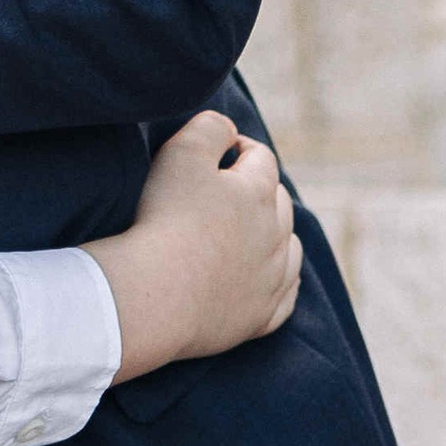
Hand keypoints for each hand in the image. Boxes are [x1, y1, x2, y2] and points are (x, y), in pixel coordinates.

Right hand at [84, 113, 301, 383]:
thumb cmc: (164, 219)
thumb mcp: (180, 153)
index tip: (217, 151)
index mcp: (258, 193)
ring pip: (289, 250)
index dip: (240, 147)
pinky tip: (266, 279)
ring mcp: (271, 281)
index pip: (261, 158)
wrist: (156, 295)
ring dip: (274, 235)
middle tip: (224, 190)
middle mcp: (275, 236)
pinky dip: (279, 284)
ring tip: (248, 233)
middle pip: (279, 203)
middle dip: (259, 189)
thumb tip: (227, 128)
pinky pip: (285, 299)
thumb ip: (209, 127)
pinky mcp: (259, 319)